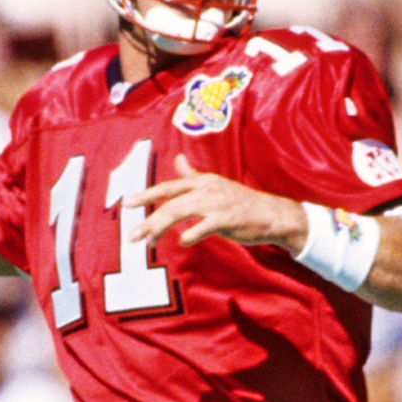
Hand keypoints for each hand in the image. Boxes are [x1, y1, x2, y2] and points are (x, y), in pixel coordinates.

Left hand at [126, 154, 305, 250]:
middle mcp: (206, 189)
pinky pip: (203, 227)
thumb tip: (177, 159)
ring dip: (161, 228)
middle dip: (149, 219)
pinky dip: (191, 235)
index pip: (169, 187)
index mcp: (202, 181)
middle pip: (170, 203)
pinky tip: (184, 242)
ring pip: (180, 214)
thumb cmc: (240, 203)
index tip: (128, 203)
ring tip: (149, 243)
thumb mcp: (215, 185)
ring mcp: (216, 204)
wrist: (272, 214)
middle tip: (132, 235)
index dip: (147, 194)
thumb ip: (193, 175)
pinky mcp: (227, 219)